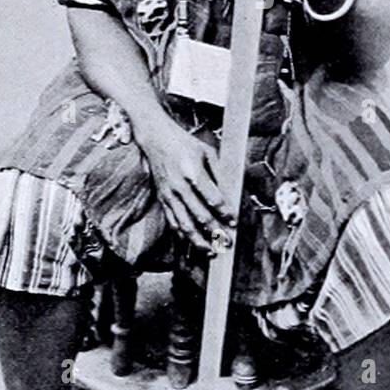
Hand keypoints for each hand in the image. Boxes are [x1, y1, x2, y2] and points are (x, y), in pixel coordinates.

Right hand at [142, 116, 234, 253]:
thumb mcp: (207, 151)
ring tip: (211, 251)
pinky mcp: (162, 199)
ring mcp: (169, 195)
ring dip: (198, 241)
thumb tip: (231, 194)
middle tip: (227, 242)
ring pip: (184, 224)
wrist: (156, 139)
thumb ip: (219, 173)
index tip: (233, 222)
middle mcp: (179, 186)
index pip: (212, 199)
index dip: (224, 213)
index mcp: (193, 172)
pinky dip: (183, 236)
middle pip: (199, 215)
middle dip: (215, 232)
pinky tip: (193, 243)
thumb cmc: (184, 144)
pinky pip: (173, 222)